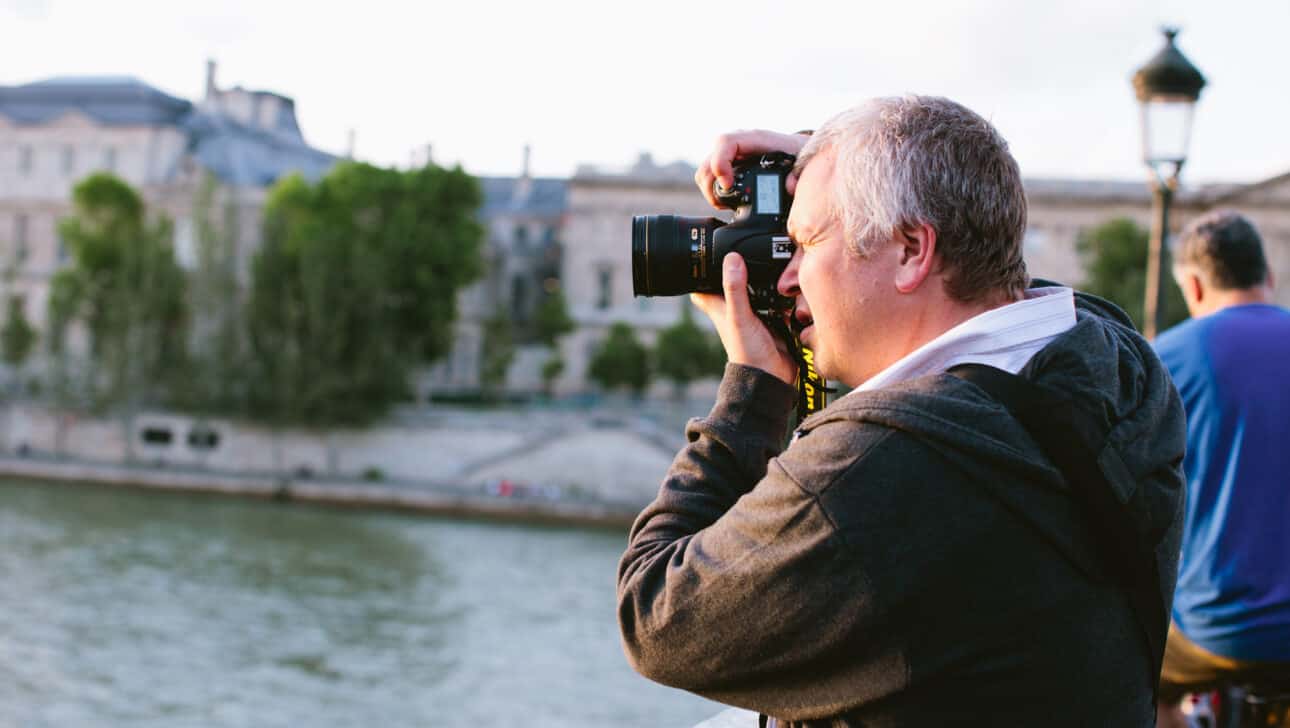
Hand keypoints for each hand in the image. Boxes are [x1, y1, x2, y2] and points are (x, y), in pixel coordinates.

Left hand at [690, 253, 796, 385]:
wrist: (772, 376)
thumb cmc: (747, 352)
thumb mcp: (739, 317)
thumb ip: (735, 289)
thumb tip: (731, 258)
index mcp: (720, 305)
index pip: (702, 282)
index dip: (702, 266)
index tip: (707, 248)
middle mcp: (736, 307)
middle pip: (734, 279)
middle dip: (742, 265)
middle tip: (748, 245)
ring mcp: (755, 312)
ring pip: (758, 286)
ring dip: (766, 277)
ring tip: (774, 258)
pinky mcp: (774, 317)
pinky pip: (778, 298)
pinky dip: (783, 291)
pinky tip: (790, 282)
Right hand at [695, 130, 809, 209]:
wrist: (801, 151)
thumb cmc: (801, 155)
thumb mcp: (803, 162)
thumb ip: (798, 174)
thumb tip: (790, 187)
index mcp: (754, 139)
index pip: (726, 143)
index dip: (720, 163)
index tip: (728, 185)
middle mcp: (738, 144)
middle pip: (709, 161)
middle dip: (711, 186)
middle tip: (724, 204)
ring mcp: (731, 155)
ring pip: (706, 171)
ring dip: (710, 190)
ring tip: (725, 205)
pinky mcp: (729, 165)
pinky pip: (711, 177)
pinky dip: (713, 191)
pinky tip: (726, 202)